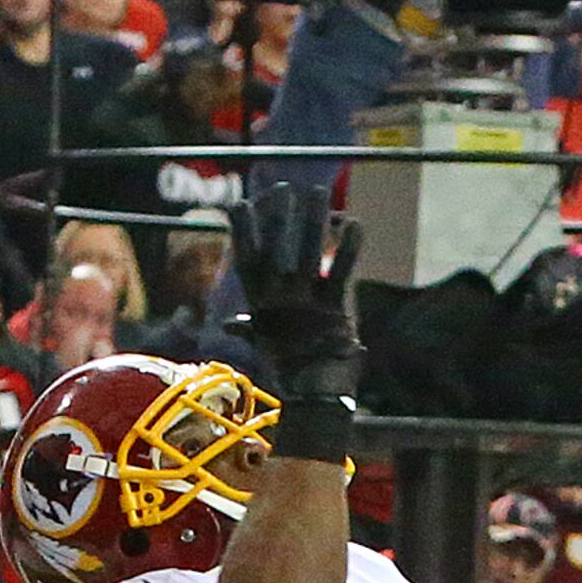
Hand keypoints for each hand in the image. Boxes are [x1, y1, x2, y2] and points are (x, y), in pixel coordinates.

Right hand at [231, 178, 364, 403]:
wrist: (314, 394)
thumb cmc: (288, 369)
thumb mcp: (262, 344)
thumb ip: (247, 328)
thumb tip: (227, 324)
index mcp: (259, 304)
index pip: (246, 260)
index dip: (243, 231)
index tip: (239, 204)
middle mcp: (280, 299)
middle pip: (277, 248)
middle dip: (281, 216)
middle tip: (286, 187)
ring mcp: (306, 303)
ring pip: (308, 251)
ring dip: (314, 220)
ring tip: (318, 191)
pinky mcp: (334, 309)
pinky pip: (340, 271)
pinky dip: (347, 247)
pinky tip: (353, 222)